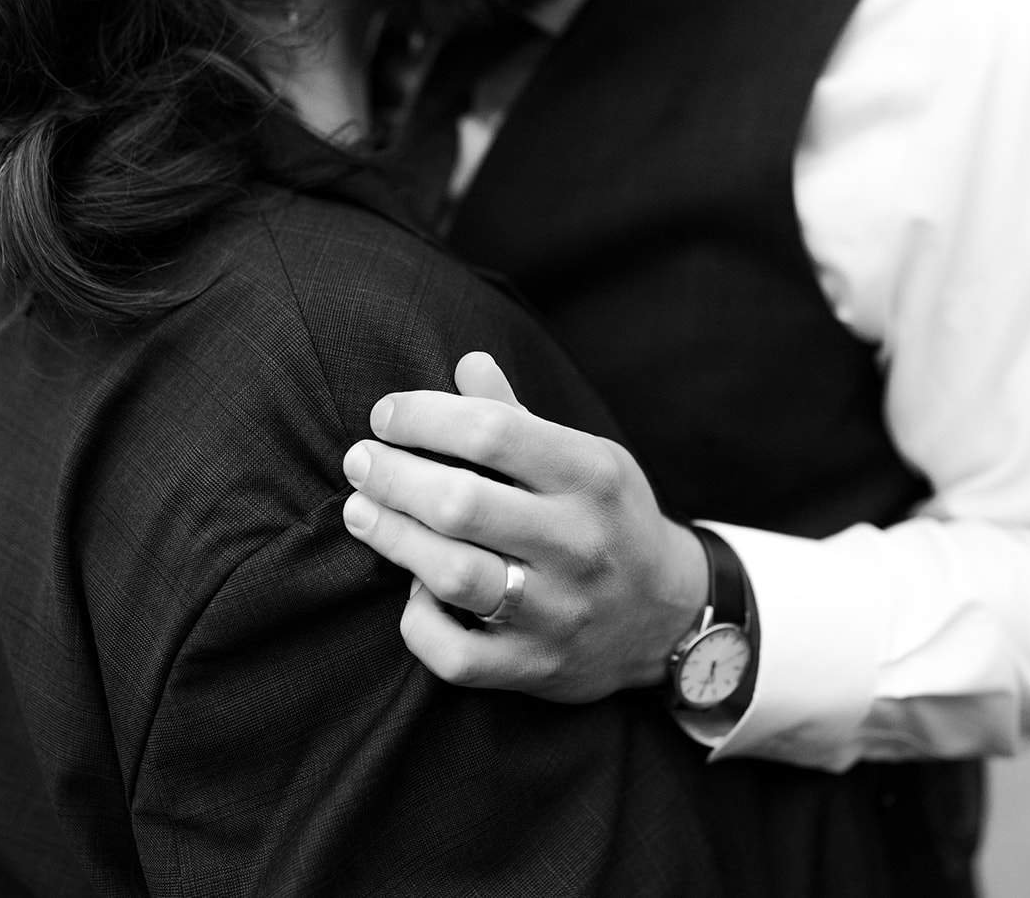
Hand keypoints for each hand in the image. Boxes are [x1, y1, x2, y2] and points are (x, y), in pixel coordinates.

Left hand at [341, 353, 707, 702]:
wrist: (670, 616)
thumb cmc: (609, 520)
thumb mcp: (586, 458)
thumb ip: (520, 416)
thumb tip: (466, 364)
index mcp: (592, 475)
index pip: (492, 432)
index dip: (423, 417)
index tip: (385, 417)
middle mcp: (578, 541)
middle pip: (461, 503)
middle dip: (392, 476)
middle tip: (359, 462)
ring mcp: (558, 610)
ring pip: (453, 575)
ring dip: (392, 538)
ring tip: (360, 512)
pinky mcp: (535, 665)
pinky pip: (456, 654)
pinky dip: (418, 620)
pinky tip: (412, 589)